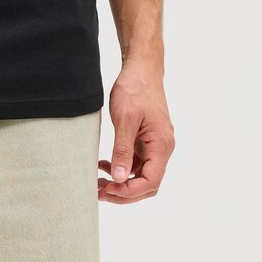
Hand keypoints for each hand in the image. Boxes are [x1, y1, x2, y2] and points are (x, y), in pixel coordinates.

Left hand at [98, 59, 174, 203]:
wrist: (141, 68)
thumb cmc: (135, 88)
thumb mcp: (125, 119)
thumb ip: (123, 150)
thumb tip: (120, 178)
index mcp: (162, 145)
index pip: (150, 181)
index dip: (129, 191)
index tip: (108, 190)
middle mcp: (162, 148)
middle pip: (147, 184)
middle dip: (124, 192)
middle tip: (99, 192)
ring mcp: (154, 145)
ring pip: (141, 176)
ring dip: (121, 183)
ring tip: (98, 184)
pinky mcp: (146, 140)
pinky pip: (136, 163)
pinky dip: (122, 168)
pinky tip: (104, 166)